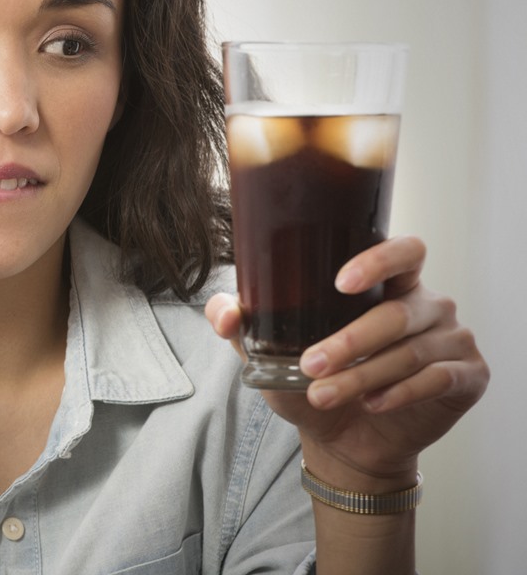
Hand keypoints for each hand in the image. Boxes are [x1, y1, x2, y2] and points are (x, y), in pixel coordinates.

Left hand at [206, 236, 487, 481]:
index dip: (378, 260)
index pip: (403, 251)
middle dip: (350, 341)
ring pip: (409, 351)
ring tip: (323, 394)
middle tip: (310, 364)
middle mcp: (425, 303)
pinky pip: (437, 379)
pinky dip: (400, 392)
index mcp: (388, 283)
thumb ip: (242, 324)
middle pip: (396, 312)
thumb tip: (224, 314)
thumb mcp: (269, 351)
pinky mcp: (468, 375)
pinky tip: (373, 402)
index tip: (341, 282)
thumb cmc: (314, 380)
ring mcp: (451, 338)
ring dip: (362, 375)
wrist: (345, 440)